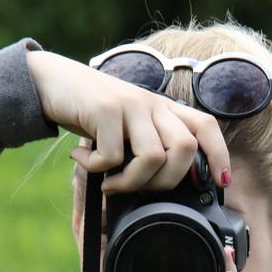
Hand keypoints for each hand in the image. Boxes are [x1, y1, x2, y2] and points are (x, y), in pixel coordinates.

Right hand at [26, 49, 230, 190]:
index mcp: (164, 109)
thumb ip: (148, 145)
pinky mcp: (105, 108)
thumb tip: (162, 186)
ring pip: (153, 158)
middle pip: (184, 149)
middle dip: (164, 182)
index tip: (221, 181)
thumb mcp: (127, 127)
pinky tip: (84, 160)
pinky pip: (114, 156)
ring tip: (109, 182)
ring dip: (130, 182)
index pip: (206, 126)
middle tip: (137, 189)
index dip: (219, 155)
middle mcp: (153, 104)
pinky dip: (97, 168)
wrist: (50, 82)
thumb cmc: (92, 114)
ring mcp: (131, 104)